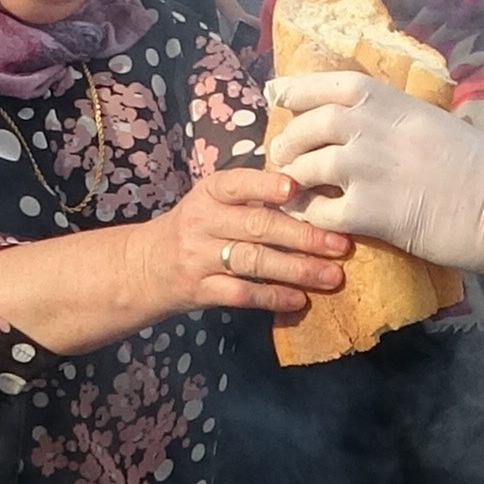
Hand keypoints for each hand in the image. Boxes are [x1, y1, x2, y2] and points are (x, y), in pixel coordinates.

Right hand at [129, 163, 351, 318]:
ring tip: (332, 276)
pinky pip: (242, 294)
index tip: (295, 187)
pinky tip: (300, 300)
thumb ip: (250, 199)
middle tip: (340, 245)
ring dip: (298, 270)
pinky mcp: (200, 290)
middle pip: (257, 226)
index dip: (265, 186)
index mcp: (209, 194)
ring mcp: (199, 258)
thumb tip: (312, 198)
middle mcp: (202, 222)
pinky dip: (273, 297)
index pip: (237, 184)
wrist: (143, 267)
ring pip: (254, 262)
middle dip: (303, 236)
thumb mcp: (210, 203)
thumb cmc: (193, 229)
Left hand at [266, 71, 483, 282]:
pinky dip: (310, 216)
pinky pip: (319, 212)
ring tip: (294, 189)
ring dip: (294, 179)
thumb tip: (363, 124)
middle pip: (308, 126)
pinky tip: (314, 219)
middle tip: (282, 154)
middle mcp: (372, 127)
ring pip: (305, 168)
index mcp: (392, 101)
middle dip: (288, 141)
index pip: (329, 84)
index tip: (277, 95)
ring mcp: (368, 169)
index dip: (297, 90)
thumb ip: (396, 119)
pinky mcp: (371, 213)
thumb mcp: (435, 122)